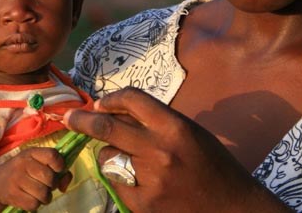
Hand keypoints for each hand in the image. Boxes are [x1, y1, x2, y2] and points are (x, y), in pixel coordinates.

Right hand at [0, 147, 71, 211]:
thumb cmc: (23, 172)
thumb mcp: (37, 163)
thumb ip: (56, 169)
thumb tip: (64, 186)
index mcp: (31, 153)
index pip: (52, 155)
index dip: (60, 164)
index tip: (58, 170)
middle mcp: (23, 164)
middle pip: (50, 178)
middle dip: (52, 185)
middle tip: (47, 185)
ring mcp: (17, 179)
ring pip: (43, 194)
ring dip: (45, 197)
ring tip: (39, 194)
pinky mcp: (13, 194)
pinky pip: (34, 204)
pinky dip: (35, 205)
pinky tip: (30, 199)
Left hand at [64, 87, 288, 211]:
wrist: (232, 207)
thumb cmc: (212, 165)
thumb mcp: (190, 132)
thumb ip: (156, 121)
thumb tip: (116, 110)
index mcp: (174, 126)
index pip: (132, 99)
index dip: (111, 99)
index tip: (100, 104)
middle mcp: (158, 150)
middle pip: (107, 127)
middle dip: (82, 120)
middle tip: (69, 118)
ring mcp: (148, 179)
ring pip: (108, 157)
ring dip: (110, 155)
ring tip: (132, 162)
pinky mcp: (142, 204)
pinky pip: (115, 183)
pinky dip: (120, 180)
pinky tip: (141, 183)